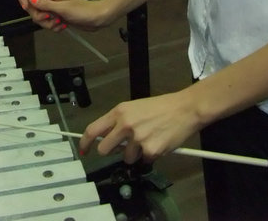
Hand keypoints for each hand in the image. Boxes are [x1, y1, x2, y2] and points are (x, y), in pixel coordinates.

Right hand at [18, 0, 109, 31]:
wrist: (96, 18)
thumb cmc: (82, 11)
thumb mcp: (62, 8)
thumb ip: (45, 4)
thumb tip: (30, 0)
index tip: (26, 8)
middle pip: (32, 5)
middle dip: (38, 15)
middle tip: (48, 17)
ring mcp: (54, 7)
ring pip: (40, 16)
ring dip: (47, 23)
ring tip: (59, 22)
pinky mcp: (57, 16)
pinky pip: (48, 22)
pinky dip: (53, 26)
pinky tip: (63, 25)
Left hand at [79, 90, 202, 163]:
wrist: (184, 109)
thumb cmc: (161, 107)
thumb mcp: (134, 108)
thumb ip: (119, 122)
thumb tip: (106, 138)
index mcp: (120, 112)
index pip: (94, 130)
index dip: (85, 143)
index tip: (83, 151)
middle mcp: (126, 124)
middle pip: (105, 150)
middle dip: (112, 152)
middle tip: (123, 147)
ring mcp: (138, 138)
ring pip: (126, 158)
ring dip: (135, 154)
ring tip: (149, 139)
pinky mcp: (150, 150)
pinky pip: (144, 161)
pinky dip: (150, 155)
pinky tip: (158, 142)